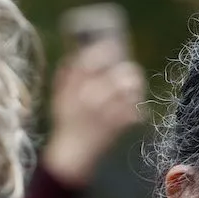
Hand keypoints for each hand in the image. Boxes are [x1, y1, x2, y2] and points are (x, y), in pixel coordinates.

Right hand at [40, 41, 144, 187]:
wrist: (74, 152)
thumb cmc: (67, 121)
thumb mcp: (60, 95)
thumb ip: (68, 73)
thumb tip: (77, 49)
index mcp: (75, 88)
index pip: (90, 61)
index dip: (104, 50)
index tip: (112, 45)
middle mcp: (92, 97)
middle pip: (118, 74)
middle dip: (128, 70)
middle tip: (129, 69)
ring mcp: (108, 112)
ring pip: (131, 90)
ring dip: (136, 87)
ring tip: (134, 86)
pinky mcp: (120, 125)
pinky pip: (136, 110)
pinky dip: (138, 107)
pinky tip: (134, 105)